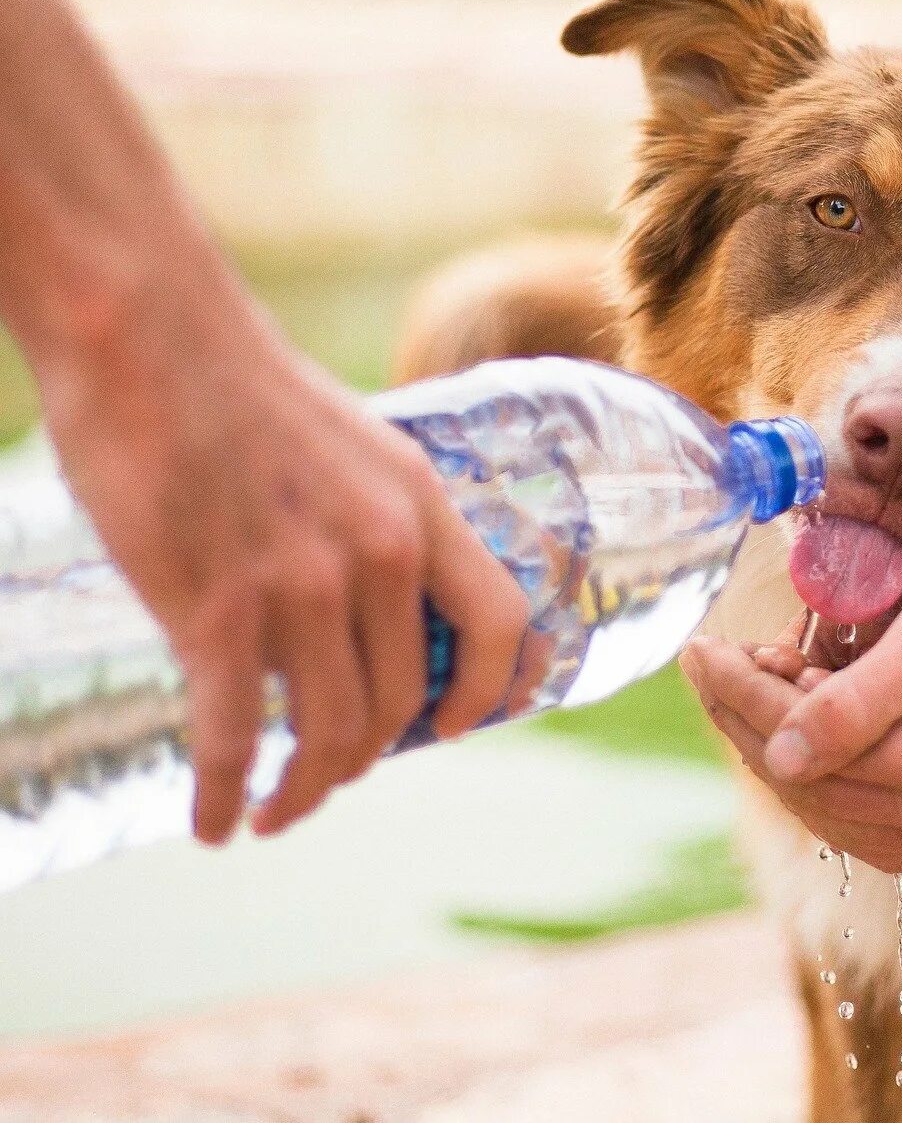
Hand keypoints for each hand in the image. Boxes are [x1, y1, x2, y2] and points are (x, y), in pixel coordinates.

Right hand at [34, 269, 535, 843]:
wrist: (148, 334)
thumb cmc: (239, 386)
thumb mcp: (355, 447)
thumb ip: (376, 521)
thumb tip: (370, 602)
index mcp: (421, 506)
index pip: (499, 622)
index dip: (489, 691)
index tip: (454, 729)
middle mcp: (379, 552)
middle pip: (402, 700)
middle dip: (367, 757)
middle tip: (328, 775)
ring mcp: (302, 585)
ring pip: (329, 732)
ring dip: (305, 790)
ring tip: (275, 810)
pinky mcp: (215, 610)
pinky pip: (235, 738)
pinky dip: (226, 794)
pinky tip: (212, 822)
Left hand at [684, 534, 901, 872]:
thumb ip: (859, 698)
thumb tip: (778, 753)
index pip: (806, 749)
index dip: (740, 698)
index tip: (699, 650)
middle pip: (820, 794)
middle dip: (755, 729)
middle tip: (721, 666)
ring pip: (851, 823)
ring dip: (795, 763)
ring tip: (766, 693)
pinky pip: (895, 828)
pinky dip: (845, 788)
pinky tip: (823, 740)